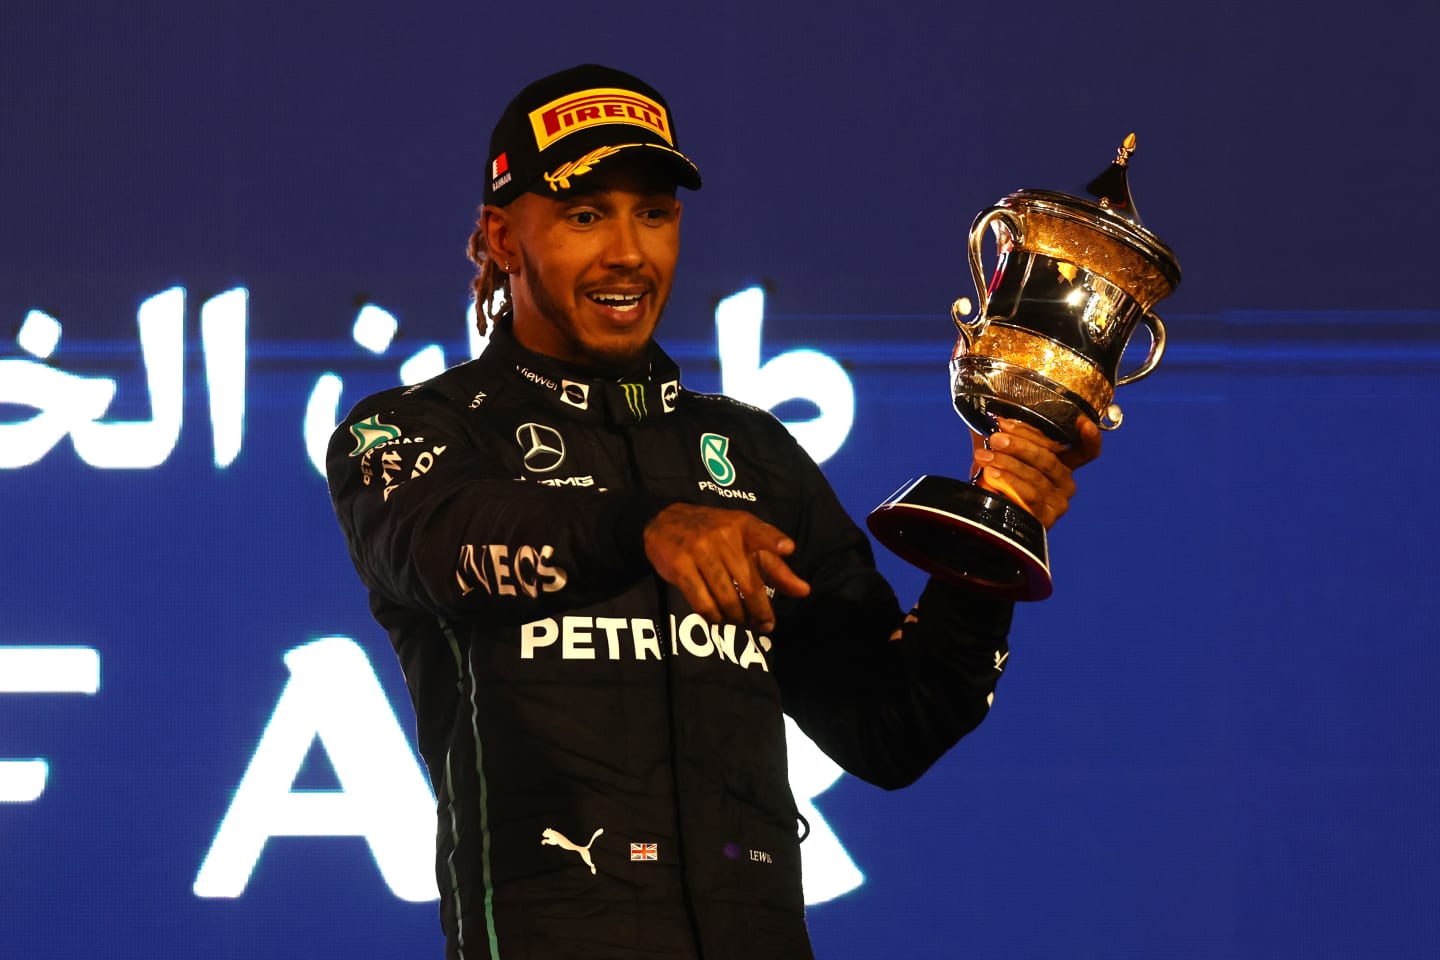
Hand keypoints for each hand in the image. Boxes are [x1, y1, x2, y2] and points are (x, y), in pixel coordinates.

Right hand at [643, 504, 810, 630]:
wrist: (665, 522)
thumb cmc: (714, 533)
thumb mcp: (744, 540)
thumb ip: (773, 565)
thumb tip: (802, 590)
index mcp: (742, 526)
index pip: (761, 532)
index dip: (774, 541)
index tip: (788, 548)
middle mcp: (722, 537)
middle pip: (749, 585)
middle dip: (760, 612)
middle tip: (765, 625)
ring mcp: (699, 551)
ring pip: (727, 599)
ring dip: (737, 618)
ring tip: (740, 622)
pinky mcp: (679, 568)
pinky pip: (703, 603)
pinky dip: (714, 618)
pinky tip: (718, 619)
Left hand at [970, 416, 1101, 528]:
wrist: (986, 514)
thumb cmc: (997, 479)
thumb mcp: (1005, 453)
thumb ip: (1010, 435)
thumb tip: (999, 414)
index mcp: (1063, 464)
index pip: (1087, 451)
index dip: (1090, 438)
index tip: (1083, 422)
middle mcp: (1065, 483)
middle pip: (1050, 458)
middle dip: (1020, 444)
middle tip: (996, 437)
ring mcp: (1057, 502)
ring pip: (1036, 476)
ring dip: (1007, 462)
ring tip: (984, 455)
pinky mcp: (1045, 518)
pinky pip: (1029, 495)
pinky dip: (1008, 481)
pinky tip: (991, 473)